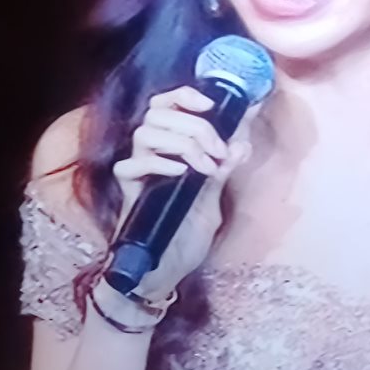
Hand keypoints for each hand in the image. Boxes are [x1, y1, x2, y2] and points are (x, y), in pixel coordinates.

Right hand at [110, 86, 259, 293]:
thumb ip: (223, 169)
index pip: (167, 105)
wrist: (165, 273)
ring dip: (182, 144)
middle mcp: (150, 155)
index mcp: (170, 150)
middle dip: (196, 126)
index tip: (212, 104)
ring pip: (145, 132)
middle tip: (218, 151)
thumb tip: (242, 142)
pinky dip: (159, 163)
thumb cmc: (185, 237)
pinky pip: (131, 165)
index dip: (186, 96)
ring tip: (204, 167)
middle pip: (159, 113)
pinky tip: (182, 174)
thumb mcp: (212, 199)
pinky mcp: (127, 193)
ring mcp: (137, 172)